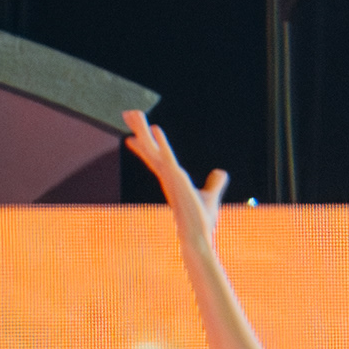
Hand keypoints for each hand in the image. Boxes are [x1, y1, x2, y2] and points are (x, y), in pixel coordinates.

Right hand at [125, 113, 228, 253]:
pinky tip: (155, 129)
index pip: (156, 159)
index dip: (144, 148)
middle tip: (128, 114)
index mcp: (172, 179)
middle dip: (140, 131)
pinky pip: (165, 156)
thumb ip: (214, 183)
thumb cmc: (201, 221)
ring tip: (132, 112)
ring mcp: (169, 177)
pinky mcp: (176, 178)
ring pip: (153, 149)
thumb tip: (220, 173)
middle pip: (151, 150)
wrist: (198, 237)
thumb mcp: (210, 196)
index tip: (131, 139)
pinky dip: (159, 142)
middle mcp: (167, 176)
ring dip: (143, 130)